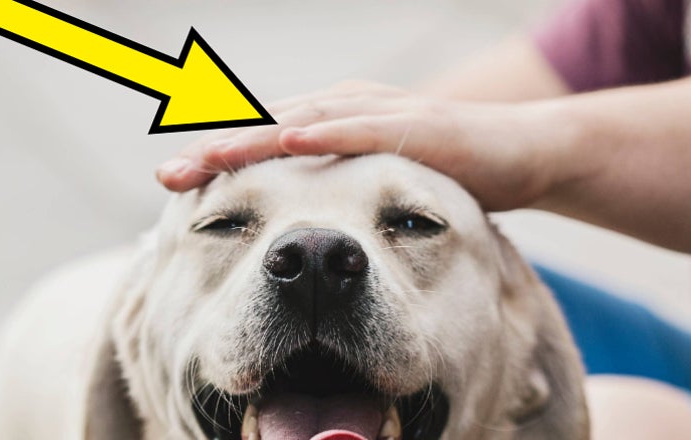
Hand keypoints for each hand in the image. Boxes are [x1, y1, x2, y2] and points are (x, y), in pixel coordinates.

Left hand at [155, 81, 581, 210]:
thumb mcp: (379, 185)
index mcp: (332, 121)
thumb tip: (297, 229)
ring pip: (301, 123)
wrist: (523, 153)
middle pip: (266, 127)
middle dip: (215, 150)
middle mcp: (345, 108)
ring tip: (207, 158)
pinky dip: (320, 134)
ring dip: (251, 140)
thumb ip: (338, 194)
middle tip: (167, 176)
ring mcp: (377, 113)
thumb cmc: (448, 171)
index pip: (262, 139)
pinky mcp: (414, 126)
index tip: (170, 184)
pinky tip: (285, 142)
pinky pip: (359, 130)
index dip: (216, 159)